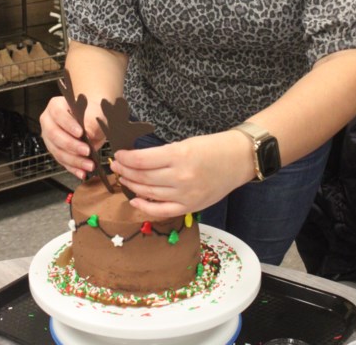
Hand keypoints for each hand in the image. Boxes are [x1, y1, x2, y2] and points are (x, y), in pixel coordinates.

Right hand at [39, 96, 105, 179]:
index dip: (68, 124)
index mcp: (55, 106)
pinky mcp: (55, 151)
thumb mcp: (95, 112)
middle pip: (55, 135)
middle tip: (87, 151)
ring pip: (57, 152)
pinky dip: (73, 168)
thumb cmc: (91, 112)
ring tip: (89, 165)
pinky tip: (82, 172)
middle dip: (72, 145)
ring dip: (74, 161)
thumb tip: (88, 134)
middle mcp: (48, 122)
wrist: (92, 119)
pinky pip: (62, 162)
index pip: (58, 115)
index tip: (81, 132)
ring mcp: (49, 138)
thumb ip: (91, 121)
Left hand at [109, 131, 252, 216]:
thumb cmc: (213, 147)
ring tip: (123, 179)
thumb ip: (163, 155)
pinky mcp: (190, 206)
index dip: (126, 158)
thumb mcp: (186, 143)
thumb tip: (138, 161)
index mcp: (179, 156)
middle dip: (125, 171)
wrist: (239, 160)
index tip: (118, 155)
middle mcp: (180, 177)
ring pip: (149, 192)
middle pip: (143, 177)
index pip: (142, 160)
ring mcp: (185, 194)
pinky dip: (145, 206)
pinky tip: (134, 199)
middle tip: (116, 166)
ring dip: (132, 186)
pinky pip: (162, 210)